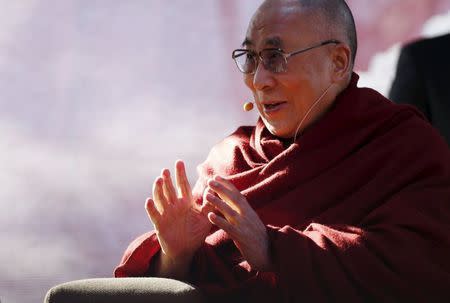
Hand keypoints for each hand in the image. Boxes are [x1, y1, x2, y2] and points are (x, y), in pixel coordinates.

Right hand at [145, 160, 211, 276]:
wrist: (185, 250)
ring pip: (160, 199)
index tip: (179, 162)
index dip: (180, 174)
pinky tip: (149, 201)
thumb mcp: (205, 218)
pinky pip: (154, 214)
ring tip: (159, 180)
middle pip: (170, 189)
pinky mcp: (159, 224)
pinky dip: (151, 208)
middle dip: (168, 179)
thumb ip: (209, 204)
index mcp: (185, 202)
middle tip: (166, 170)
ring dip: (158, 190)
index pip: (182, 185)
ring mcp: (166, 213)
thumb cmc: (196, 233)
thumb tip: (213, 188)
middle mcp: (174, 205)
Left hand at [204, 175, 270, 270]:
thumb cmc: (256, 237)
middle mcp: (247, 215)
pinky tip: (210, 216)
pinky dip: (219, 221)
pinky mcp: (242, 237)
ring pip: (230, 211)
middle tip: (209, 181)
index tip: (216, 176)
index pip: (237, 194)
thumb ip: (241, 212)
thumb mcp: (250, 221)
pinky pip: (228, 227)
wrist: (269, 254)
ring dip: (217, 202)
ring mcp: (245, 225)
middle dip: (221, 189)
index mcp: (249, 211)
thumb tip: (230, 202)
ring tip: (207, 195)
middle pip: (234, 198)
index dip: (227, 185)